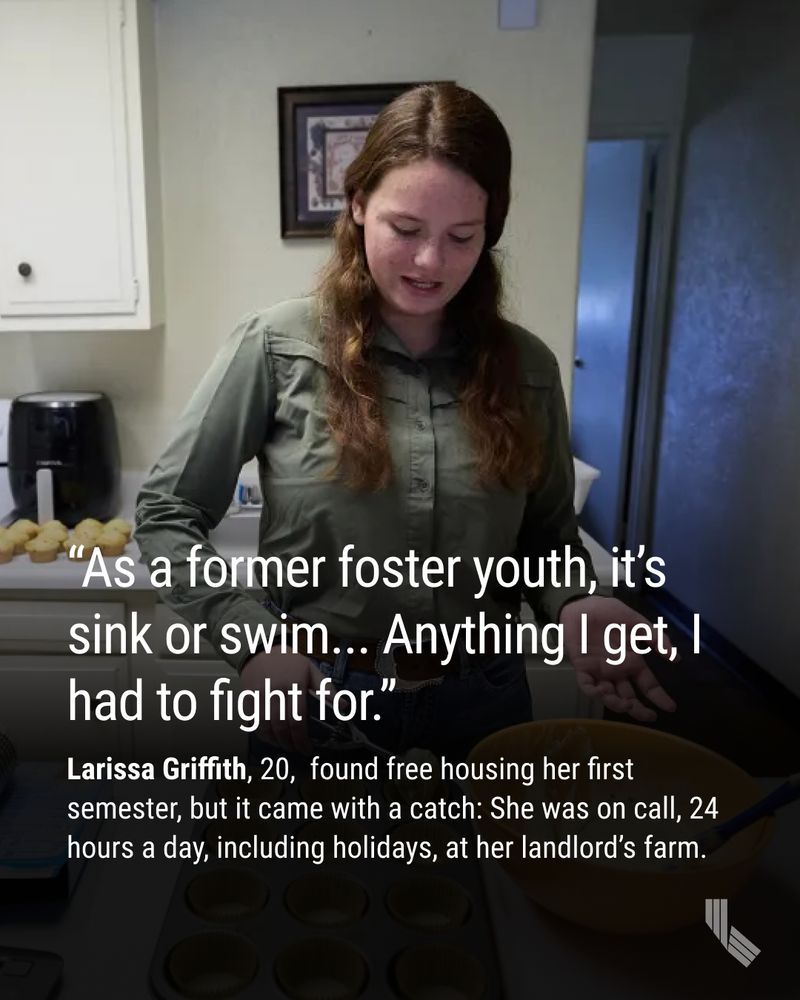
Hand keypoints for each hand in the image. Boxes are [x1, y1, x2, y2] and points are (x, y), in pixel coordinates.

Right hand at [240, 651, 329, 753]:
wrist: (260, 648)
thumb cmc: (288, 661)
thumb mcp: (311, 670)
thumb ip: (327, 689)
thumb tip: (344, 707)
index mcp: (294, 685)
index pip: (297, 719)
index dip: (302, 739)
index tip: (308, 749)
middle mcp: (275, 692)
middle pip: (280, 727)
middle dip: (290, 744)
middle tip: (297, 750)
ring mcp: (258, 697)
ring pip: (265, 728)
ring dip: (275, 742)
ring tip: (286, 746)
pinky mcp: (247, 699)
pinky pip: (252, 723)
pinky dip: (262, 735)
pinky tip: (271, 738)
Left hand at [559, 596, 677, 721]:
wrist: (584, 604)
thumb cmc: (610, 613)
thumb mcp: (637, 623)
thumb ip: (656, 638)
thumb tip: (676, 658)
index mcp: (632, 662)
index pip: (648, 685)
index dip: (658, 697)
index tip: (671, 707)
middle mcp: (617, 671)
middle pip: (629, 698)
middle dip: (639, 710)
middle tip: (649, 716)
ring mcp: (599, 671)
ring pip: (609, 696)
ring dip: (618, 704)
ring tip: (627, 704)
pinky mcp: (582, 668)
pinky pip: (587, 685)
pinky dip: (594, 692)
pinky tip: (603, 691)